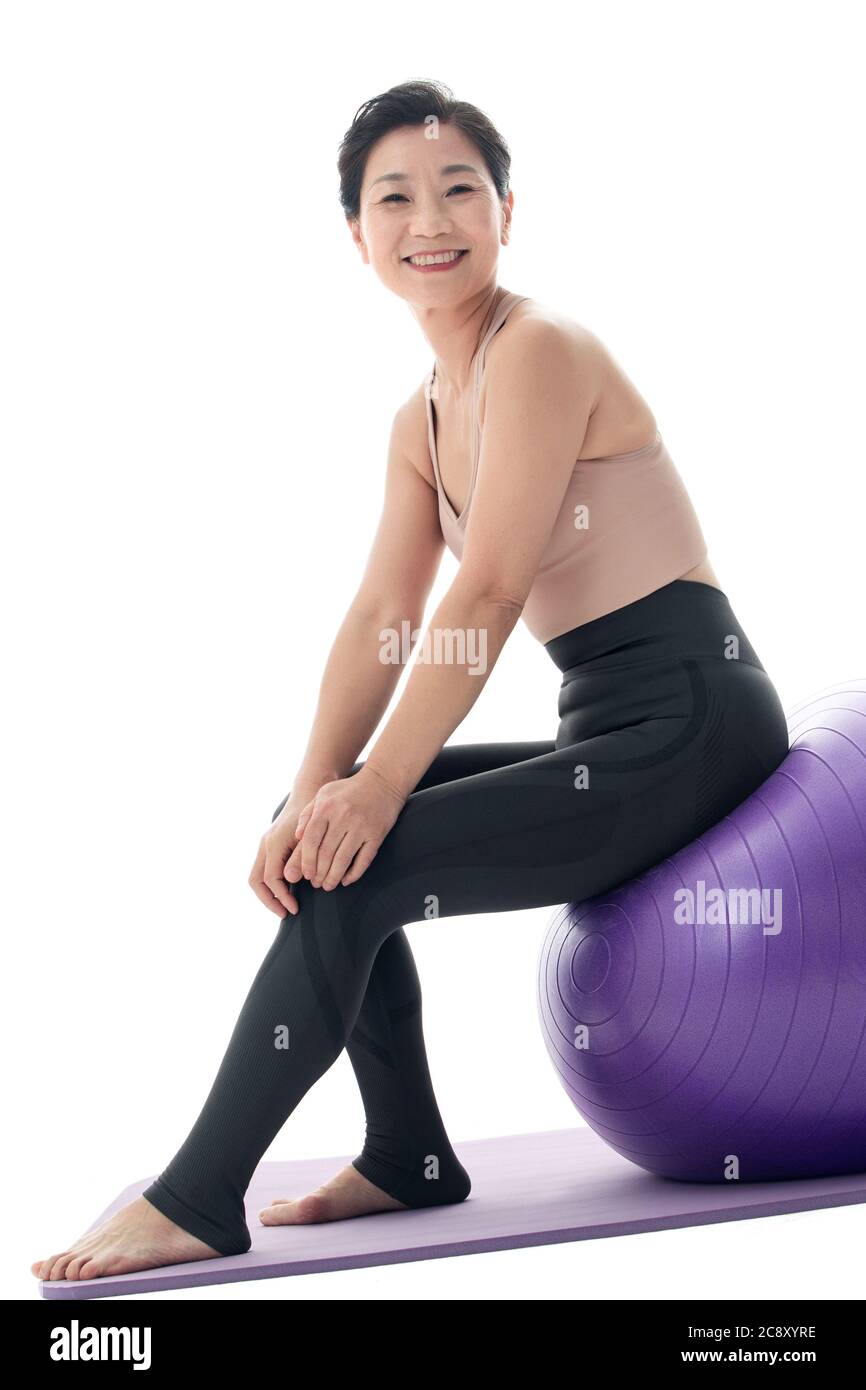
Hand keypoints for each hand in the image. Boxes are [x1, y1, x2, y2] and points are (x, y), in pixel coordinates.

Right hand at [248, 791, 312, 916]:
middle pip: (256, 880)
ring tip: (285, 907)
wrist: (311, 790)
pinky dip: (272, 885)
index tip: (295, 909)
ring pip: (257, 876)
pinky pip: (264, 870)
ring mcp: (266, 845)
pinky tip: (288, 892)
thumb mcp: (312, 837)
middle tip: (285, 914)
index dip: (281, 897)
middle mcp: (265, 844)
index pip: (271, 879)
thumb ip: (302, 857)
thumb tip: (291, 881)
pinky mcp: (271, 845)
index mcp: (274, 843)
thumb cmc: (315, 813)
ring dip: (269, 894)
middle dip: (269, 900)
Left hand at [284, 766, 406, 890]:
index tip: (305, 874)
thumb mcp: (324, 794)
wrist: (383, 781)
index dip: (306, 861)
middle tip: (316, 884)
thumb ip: (308, 814)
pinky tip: (346, 881)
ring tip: (328, 885)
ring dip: (333, 877)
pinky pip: (363, 860)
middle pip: (325, 853)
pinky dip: (354, 874)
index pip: (311, 841)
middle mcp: (343, 817)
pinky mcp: (376, 834)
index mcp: (326, 808)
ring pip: (343, 860)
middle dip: (318, 873)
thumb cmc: (349, 789)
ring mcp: (361, 827)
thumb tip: (297, 838)